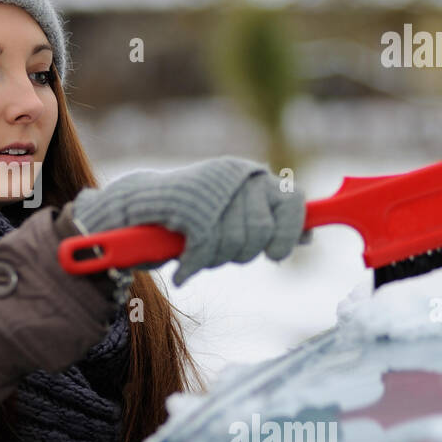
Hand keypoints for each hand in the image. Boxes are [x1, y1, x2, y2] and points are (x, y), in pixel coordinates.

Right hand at [71, 157, 305, 285]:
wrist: (131, 208)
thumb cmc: (183, 215)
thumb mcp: (234, 217)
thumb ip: (268, 223)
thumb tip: (310, 236)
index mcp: (251, 176)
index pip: (293, 202)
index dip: (291, 232)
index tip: (278, 252)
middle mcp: (238, 176)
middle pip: (263, 233)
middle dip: (241, 251)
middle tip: (216, 249)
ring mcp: (216, 188)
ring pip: (237, 242)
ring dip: (215, 256)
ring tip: (196, 247)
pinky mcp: (193, 205)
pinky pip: (206, 248)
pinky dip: (192, 263)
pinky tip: (182, 265)